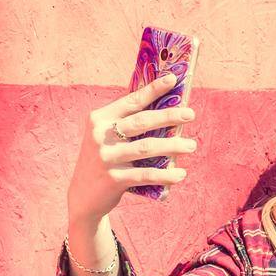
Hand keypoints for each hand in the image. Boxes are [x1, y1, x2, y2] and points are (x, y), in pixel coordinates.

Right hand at [67, 72, 198, 227]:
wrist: (83, 196)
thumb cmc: (105, 160)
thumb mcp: (108, 138)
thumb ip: (128, 125)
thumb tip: (166, 111)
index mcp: (99, 119)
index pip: (130, 101)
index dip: (152, 90)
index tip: (172, 79)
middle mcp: (101, 135)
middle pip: (141, 122)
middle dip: (168, 116)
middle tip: (190, 114)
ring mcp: (106, 157)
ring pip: (146, 148)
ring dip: (172, 146)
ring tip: (191, 146)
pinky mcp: (113, 178)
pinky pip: (145, 175)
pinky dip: (165, 175)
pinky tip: (180, 174)